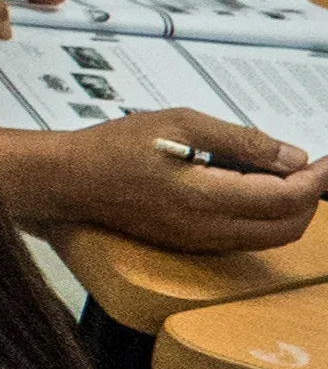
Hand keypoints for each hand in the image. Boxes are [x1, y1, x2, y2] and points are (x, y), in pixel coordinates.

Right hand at [10, 111, 327, 253]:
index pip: (286, 198)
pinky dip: (263, 217)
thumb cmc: (114, 147)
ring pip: (269, 237)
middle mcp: (207, 229)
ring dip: (289, 209)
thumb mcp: (180, 124)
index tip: (327, 159)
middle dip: (310, 198)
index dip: (317, 178)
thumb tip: (291, 156)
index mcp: (205, 197)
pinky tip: (251, 188)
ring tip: (284, 174)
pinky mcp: (188, 244)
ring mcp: (198, 242)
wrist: (65, 181)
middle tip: (312, 168)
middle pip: (287, 227)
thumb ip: (241, 141)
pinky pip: (244, 238)